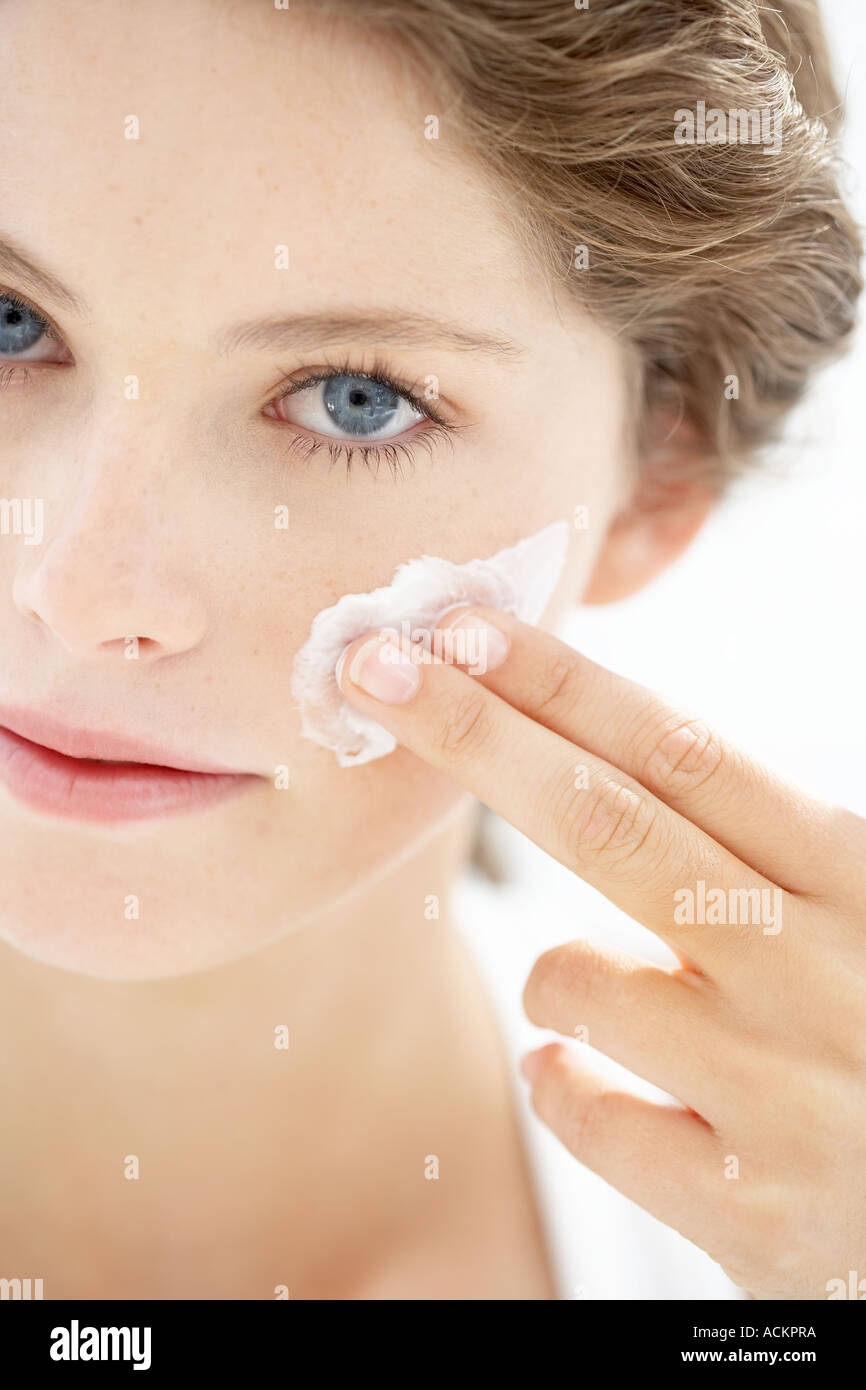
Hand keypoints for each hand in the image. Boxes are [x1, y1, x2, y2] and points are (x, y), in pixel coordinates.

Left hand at [336, 606, 865, 1299]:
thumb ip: (738, 843)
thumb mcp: (839, 913)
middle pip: (608, 821)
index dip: (560, 683)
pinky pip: (579, 1107)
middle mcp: (818, 964)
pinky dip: (563, 1082)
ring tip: (621, 1007)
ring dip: (556, 976)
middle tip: (375, 668)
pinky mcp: (748, 1202)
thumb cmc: (865, 1028)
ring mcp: (783, 1086)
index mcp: (846, 874)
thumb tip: (563, 741)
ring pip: (575, 977)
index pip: (680, 750)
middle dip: (477, 734)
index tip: (463, 627)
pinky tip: (615, 1092)